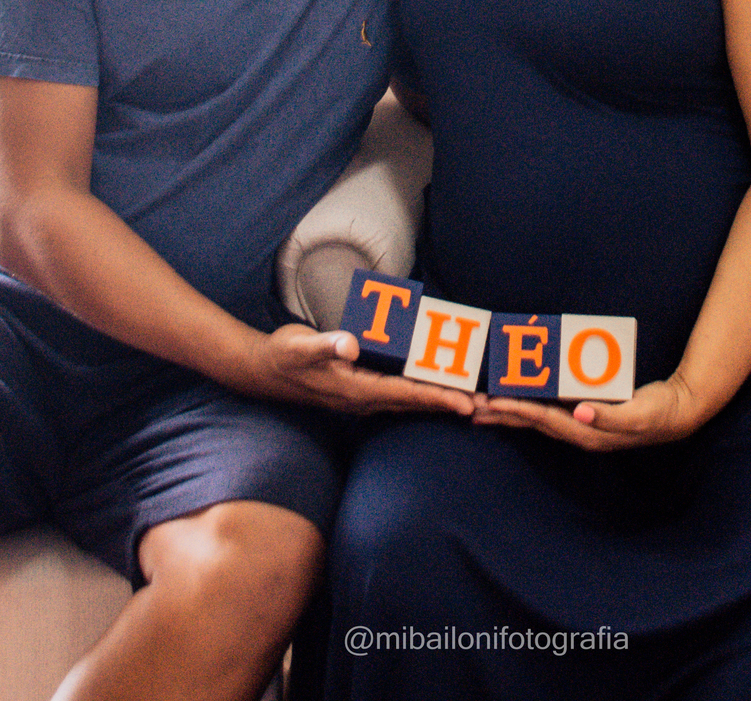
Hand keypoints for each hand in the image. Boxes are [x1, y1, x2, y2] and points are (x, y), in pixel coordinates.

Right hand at [255, 324, 475, 418]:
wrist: (265, 370)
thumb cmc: (285, 355)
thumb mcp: (301, 347)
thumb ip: (325, 345)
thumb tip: (349, 343)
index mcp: (355, 389)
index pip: (406, 394)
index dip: (438, 398)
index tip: (466, 404)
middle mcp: (364, 398)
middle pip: (415, 402)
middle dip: (450, 404)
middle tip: (486, 407)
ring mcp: (363, 395)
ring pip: (410, 400)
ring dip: (440, 400)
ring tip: (472, 401)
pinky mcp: (362, 388)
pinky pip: (400, 392)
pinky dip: (423, 391)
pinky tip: (438, 387)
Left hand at [474, 369, 703, 450]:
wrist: (679, 411)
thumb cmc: (659, 412)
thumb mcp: (639, 414)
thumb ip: (609, 416)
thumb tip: (578, 412)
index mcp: (588, 432)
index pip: (544, 419)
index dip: (517, 410)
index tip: (492, 402)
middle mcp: (580, 431)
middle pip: (534, 422)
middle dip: (503, 415)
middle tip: (473, 407)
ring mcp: (583, 424)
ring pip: (539, 417)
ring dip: (512, 412)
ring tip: (486, 406)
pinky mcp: (587, 413)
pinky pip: (551, 408)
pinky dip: (531, 403)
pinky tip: (520, 398)